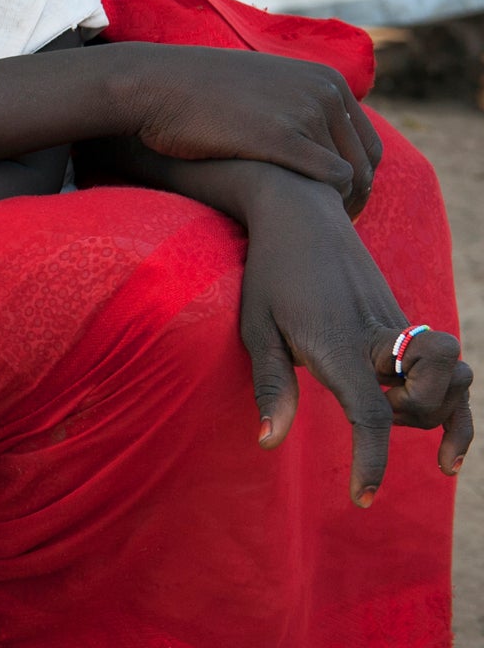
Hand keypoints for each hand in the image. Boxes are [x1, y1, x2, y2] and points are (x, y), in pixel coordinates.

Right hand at [109, 44, 380, 215]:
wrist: (153, 84)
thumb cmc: (196, 92)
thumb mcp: (260, 86)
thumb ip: (293, 104)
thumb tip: (307, 139)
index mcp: (325, 77)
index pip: (367, 141)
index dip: (359, 179)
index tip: (334, 205)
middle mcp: (325, 90)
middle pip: (367, 162)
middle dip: (355, 199)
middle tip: (329, 226)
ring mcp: (306, 111)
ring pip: (354, 175)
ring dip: (340, 206)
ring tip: (313, 228)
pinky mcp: (284, 136)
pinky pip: (333, 178)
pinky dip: (328, 203)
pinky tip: (302, 218)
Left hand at [239, 171, 471, 503]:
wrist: (302, 212)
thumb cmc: (269, 273)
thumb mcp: (255, 326)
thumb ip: (269, 384)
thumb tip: (269, 442)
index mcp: (339, 344)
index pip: (370, 413)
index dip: (371, 459)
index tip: (363, 498)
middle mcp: (380, 338)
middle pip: (425, 400)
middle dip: (409, 422)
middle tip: (370, 412)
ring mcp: (401, 328)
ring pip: (452, 382)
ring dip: (434, 410)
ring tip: (392, 407)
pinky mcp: (407, 323)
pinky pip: (450, 370)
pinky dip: (457, 407)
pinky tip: (447, 452)